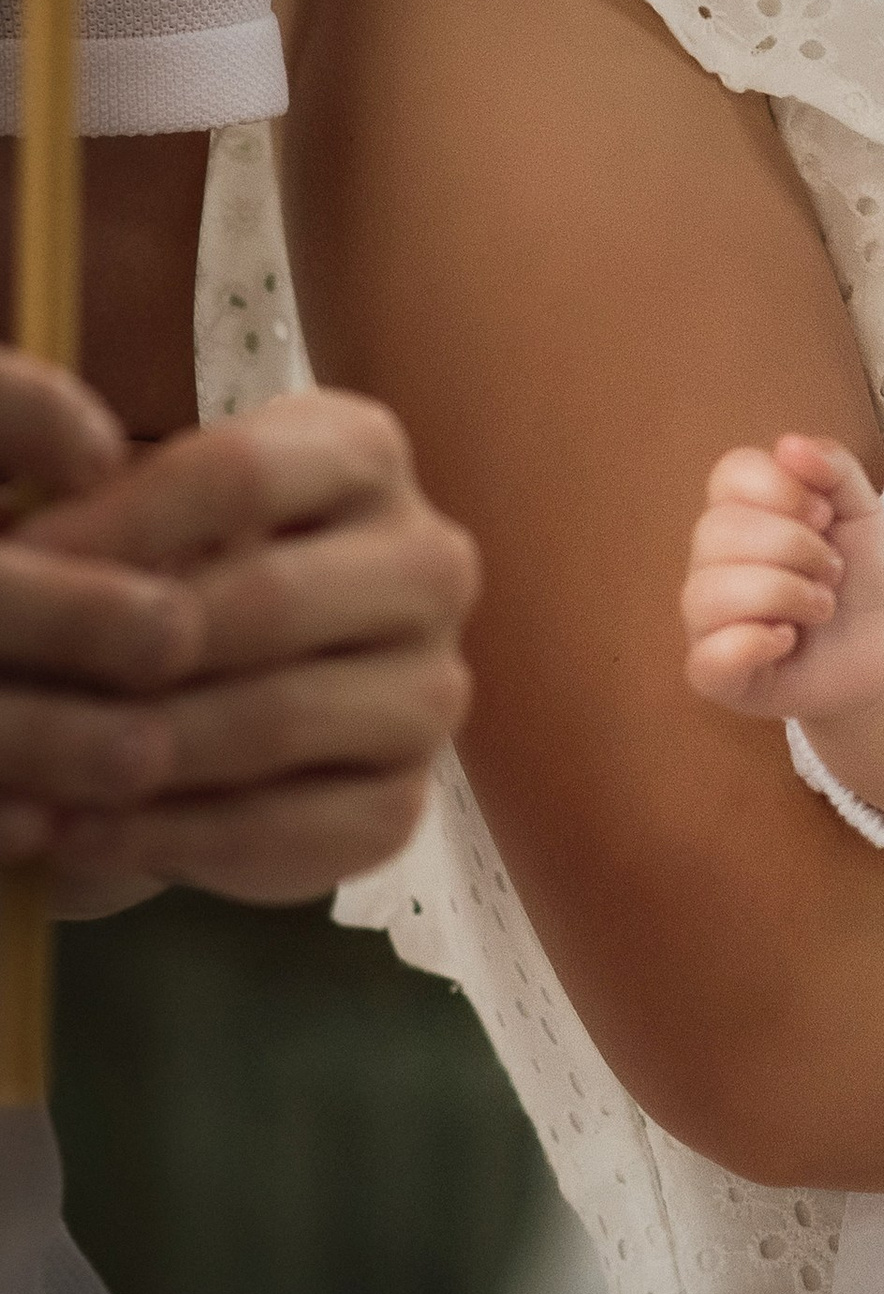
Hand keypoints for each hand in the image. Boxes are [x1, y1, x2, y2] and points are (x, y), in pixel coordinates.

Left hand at [1, 389, 476, 909]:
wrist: (217, 689)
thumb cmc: (166, 572)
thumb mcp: (137, 517)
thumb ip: (94, 519)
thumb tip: (27, 555)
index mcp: (366, 455)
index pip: (242, 474)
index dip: (116, 525)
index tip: (19, 563)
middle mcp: (427, 563)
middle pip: (272, 600)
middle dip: (127, 651)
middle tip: (21, 684)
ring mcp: (431, 687)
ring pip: (280, 719)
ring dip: (139, 751)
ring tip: (36, 767)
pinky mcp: (404, 799)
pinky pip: (291, 828)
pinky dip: (171, 837)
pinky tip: (82, 832)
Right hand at [682, 434, 883, 722]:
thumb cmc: (863, 572)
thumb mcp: (862, 509)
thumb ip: (834, 466)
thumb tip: (789, 445)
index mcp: (740, 513)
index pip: (729, 474)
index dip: (783, 490)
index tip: (824, 516)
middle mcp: (711, 562)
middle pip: (719, 531)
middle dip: (796, 547)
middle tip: (831, 569)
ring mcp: (707, 620)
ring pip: (709, 592)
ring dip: (785, 595)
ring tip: (820, 606)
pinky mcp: (716, 675)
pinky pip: (708, 657)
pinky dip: (755, 644)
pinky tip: (785, 641)